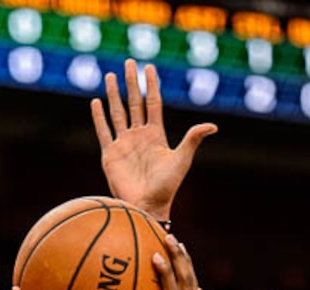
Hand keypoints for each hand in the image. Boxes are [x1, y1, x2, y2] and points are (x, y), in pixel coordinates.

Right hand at [91, 58, 216, 218]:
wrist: (147, 206)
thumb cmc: (166, 187)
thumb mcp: (182, 160)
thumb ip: (193, 140)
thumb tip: (212, 126)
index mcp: (156, 136)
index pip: (153, 104)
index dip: (151, 85)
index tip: (150, 68)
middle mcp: (139, 137)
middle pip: (134, 103)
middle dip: (132, 83)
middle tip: (129, 63)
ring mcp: (124, 145)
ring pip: (117, 113)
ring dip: (113, 94)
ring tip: (109, 75)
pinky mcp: (110, 155)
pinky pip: (104, 132)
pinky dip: (99, 117)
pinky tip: (96, 102)